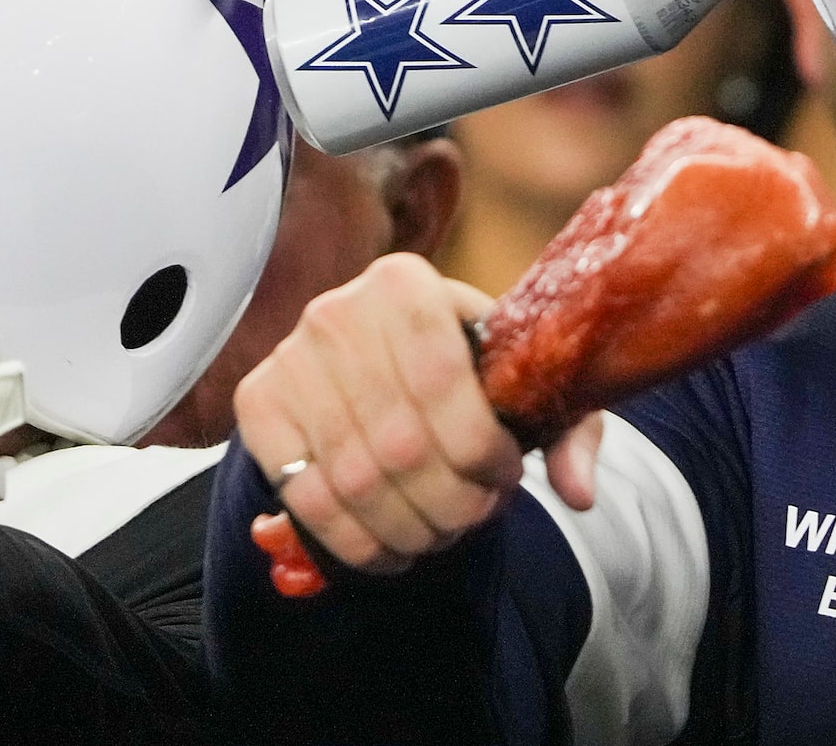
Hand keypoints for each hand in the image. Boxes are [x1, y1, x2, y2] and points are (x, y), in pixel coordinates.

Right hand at [234, 251, 604, 574]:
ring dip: (408, 529)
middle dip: (450, 503)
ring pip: (355, 481)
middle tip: (474, 519)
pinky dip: (354, 542)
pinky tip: (391, 550)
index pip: (444, 382)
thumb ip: (564, 428)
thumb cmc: (459, 366)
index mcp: (406, 283)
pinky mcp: (256, 403)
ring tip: (440, 536)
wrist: (374, 352)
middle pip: (401, 443)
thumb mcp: (518, 376)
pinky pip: (305, 498)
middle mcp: (338, 311)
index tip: (505, 477)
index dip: (482, 449)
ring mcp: (289, 357)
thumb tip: (579, 493)